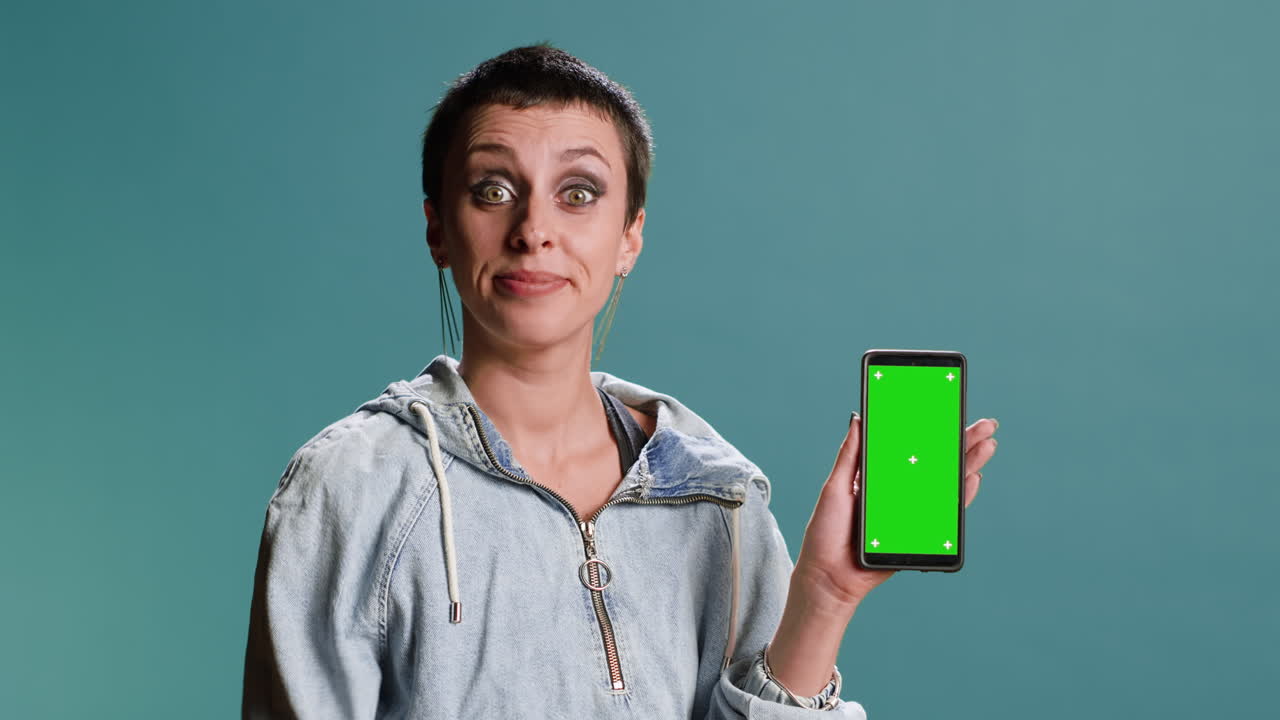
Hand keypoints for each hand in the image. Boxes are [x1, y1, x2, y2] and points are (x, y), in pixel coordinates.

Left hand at [766, 414, 1000, 695]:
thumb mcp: (834, 488)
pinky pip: (944, 513)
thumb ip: (850, 456)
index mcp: (878, 477)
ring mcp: (909, 512)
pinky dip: (961, 496)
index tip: (949, 411)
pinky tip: (973, 477)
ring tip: (987, 445)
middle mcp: (897, 492)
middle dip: (961, 443)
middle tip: (984, 424)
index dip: (931, 430)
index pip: (910, 448)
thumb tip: (858, 418)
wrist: (829, 576)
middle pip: (935, 463)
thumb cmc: (825, 534)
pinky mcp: (917, 533)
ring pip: (945, 484)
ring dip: (967, 464)